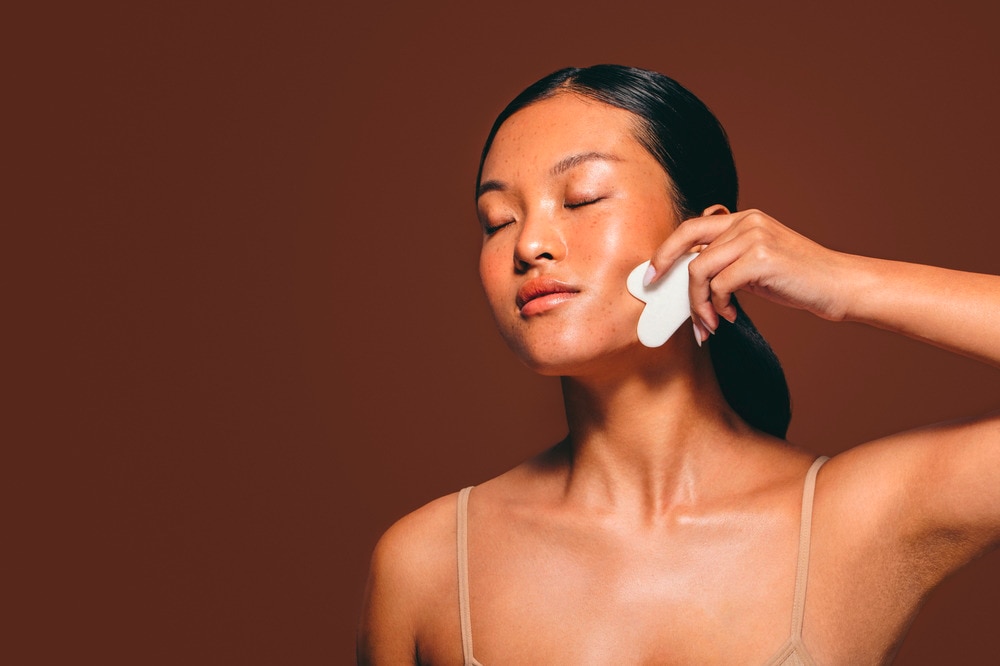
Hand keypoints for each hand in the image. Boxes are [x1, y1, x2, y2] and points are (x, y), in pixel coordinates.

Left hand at [645, 208, 851, 334]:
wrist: (838, 285)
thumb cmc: (796, 279)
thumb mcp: (755, 264)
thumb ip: (726, 262)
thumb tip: (687, 279)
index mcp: (744, 218)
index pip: (691, 227)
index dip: (666, 249)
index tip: (651, 273)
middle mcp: (747, 221)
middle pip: (689, 245)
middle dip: (666, 270)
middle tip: (657, 295)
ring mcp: (754, 237)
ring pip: (700, 270)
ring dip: (698, 303)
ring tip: (710, 322)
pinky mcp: (760, 258)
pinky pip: (719, 285)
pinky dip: (718, 306)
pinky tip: (731, 315)